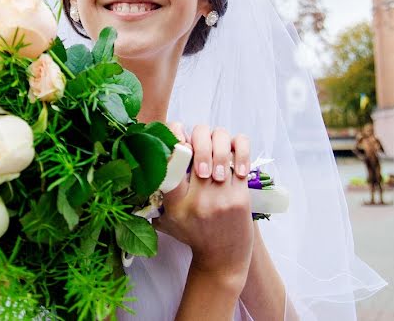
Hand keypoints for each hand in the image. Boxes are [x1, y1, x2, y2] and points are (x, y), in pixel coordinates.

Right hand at [154, 124, 253, 287]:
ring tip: (215, 148)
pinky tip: (233, 154)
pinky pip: (240, 160)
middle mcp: (197, 200)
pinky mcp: (241, 198)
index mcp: (175, 204)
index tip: (176, 134)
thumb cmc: (193, 235)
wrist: (222, 260)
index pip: (170, 162)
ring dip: (218, 143)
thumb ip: (160, 193)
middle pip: (197, 148)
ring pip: (221, 150)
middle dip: (198, 137)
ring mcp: (221, 199)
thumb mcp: (168, 218)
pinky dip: (237, 151)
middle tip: (198, 142)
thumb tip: (152, 155)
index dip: (172, 138)